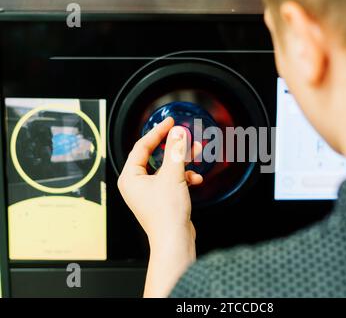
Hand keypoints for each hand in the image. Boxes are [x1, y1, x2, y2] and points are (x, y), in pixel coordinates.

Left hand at [117, 117, 202, 241]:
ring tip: (196, 154)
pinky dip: (185, 177)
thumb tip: (177, 132)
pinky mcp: (162, 198)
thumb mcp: (172, 176)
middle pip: (156, 156)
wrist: (175, 240)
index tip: (169, 122)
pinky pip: (173, 180)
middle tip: (185, 136)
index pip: (142, 146)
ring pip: (167, 168)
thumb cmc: (166, 215)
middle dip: (174, 147)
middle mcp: (137, 184)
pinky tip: (196, 178)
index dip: (157, 132)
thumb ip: (175, 151)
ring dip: (183, 162)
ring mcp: (149, 192)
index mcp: (130, 177)